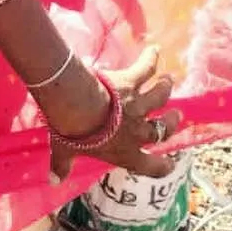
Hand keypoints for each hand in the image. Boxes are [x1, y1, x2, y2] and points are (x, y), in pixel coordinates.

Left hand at [48, 46, 182, 182]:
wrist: (77, 106)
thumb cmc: (73, 132)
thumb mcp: (65, 151)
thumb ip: (62, 165)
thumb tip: (53, 180)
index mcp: (125, 153)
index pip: (149, 166)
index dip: (162, 166)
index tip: (171, 163)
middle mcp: (136, 132)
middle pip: (161, 129)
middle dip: (171, 122)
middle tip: (177, 115)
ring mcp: (136, 106)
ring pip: (158, 98)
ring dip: (164, 89)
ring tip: (169, 81)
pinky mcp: (130, 83)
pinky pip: (144, 70)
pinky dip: (150, 59)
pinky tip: (154, 50)